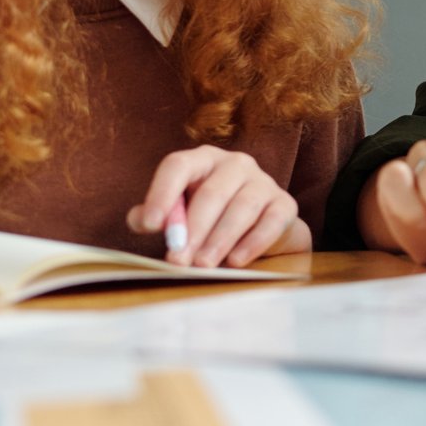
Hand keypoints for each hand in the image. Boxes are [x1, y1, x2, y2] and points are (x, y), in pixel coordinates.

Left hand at [128, 146, 310, 267]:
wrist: (257, 230)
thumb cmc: (207, 219)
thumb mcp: (178, 214)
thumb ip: (154, 215)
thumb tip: (141, 219)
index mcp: (202, 160)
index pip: (178, 166)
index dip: (162, 193)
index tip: (149, 225)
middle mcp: (235, 164)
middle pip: (212, 192)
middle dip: (193, 229)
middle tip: (178, 259)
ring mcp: (264, 182)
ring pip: (243, 207)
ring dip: (220, 238)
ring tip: (203, 264)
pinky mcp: (285, 204)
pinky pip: (271, 221)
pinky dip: (253, 242)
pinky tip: (235, 261)